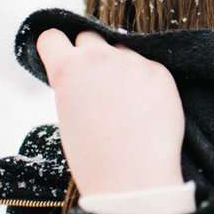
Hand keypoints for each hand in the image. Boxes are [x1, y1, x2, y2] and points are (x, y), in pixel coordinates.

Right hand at [36, 29, 185, 195]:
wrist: (134, 177)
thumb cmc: (96, 157)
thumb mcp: (68, 115)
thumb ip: (76, 84)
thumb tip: (89, 72)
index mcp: (67, 69)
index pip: (54, 36)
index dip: (58, 48)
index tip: (64, 58)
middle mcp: (99, 57)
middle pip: (90, 37)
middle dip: (91, 54)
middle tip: (98, 83)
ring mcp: (132, 61)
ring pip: (123, 51)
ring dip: (122, 66)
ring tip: (126, 103)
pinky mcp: (160, 71)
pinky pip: (148, 68)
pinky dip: (147, 82)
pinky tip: (147, 109)